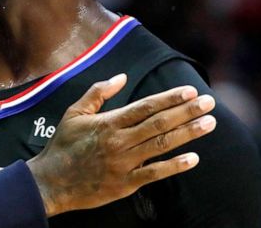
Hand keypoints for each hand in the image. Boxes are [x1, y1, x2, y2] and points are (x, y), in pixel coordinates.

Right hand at [26, 73, 215, 216]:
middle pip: (159, 123)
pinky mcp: (126, 183)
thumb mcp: (74, 113)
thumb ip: (97, 93)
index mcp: (108, 122)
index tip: (190, 91)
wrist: (50, 182)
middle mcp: (119, 141)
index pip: (145, 106)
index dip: (170, 98)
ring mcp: (124, 163)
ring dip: (188, 134)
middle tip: (210, 103)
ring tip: (209, 123)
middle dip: (187, 112)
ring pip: (161, 145)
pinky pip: (155, 173)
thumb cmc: (62, 145)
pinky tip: (193, 158)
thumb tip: (121, 77)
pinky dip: (174, 166)